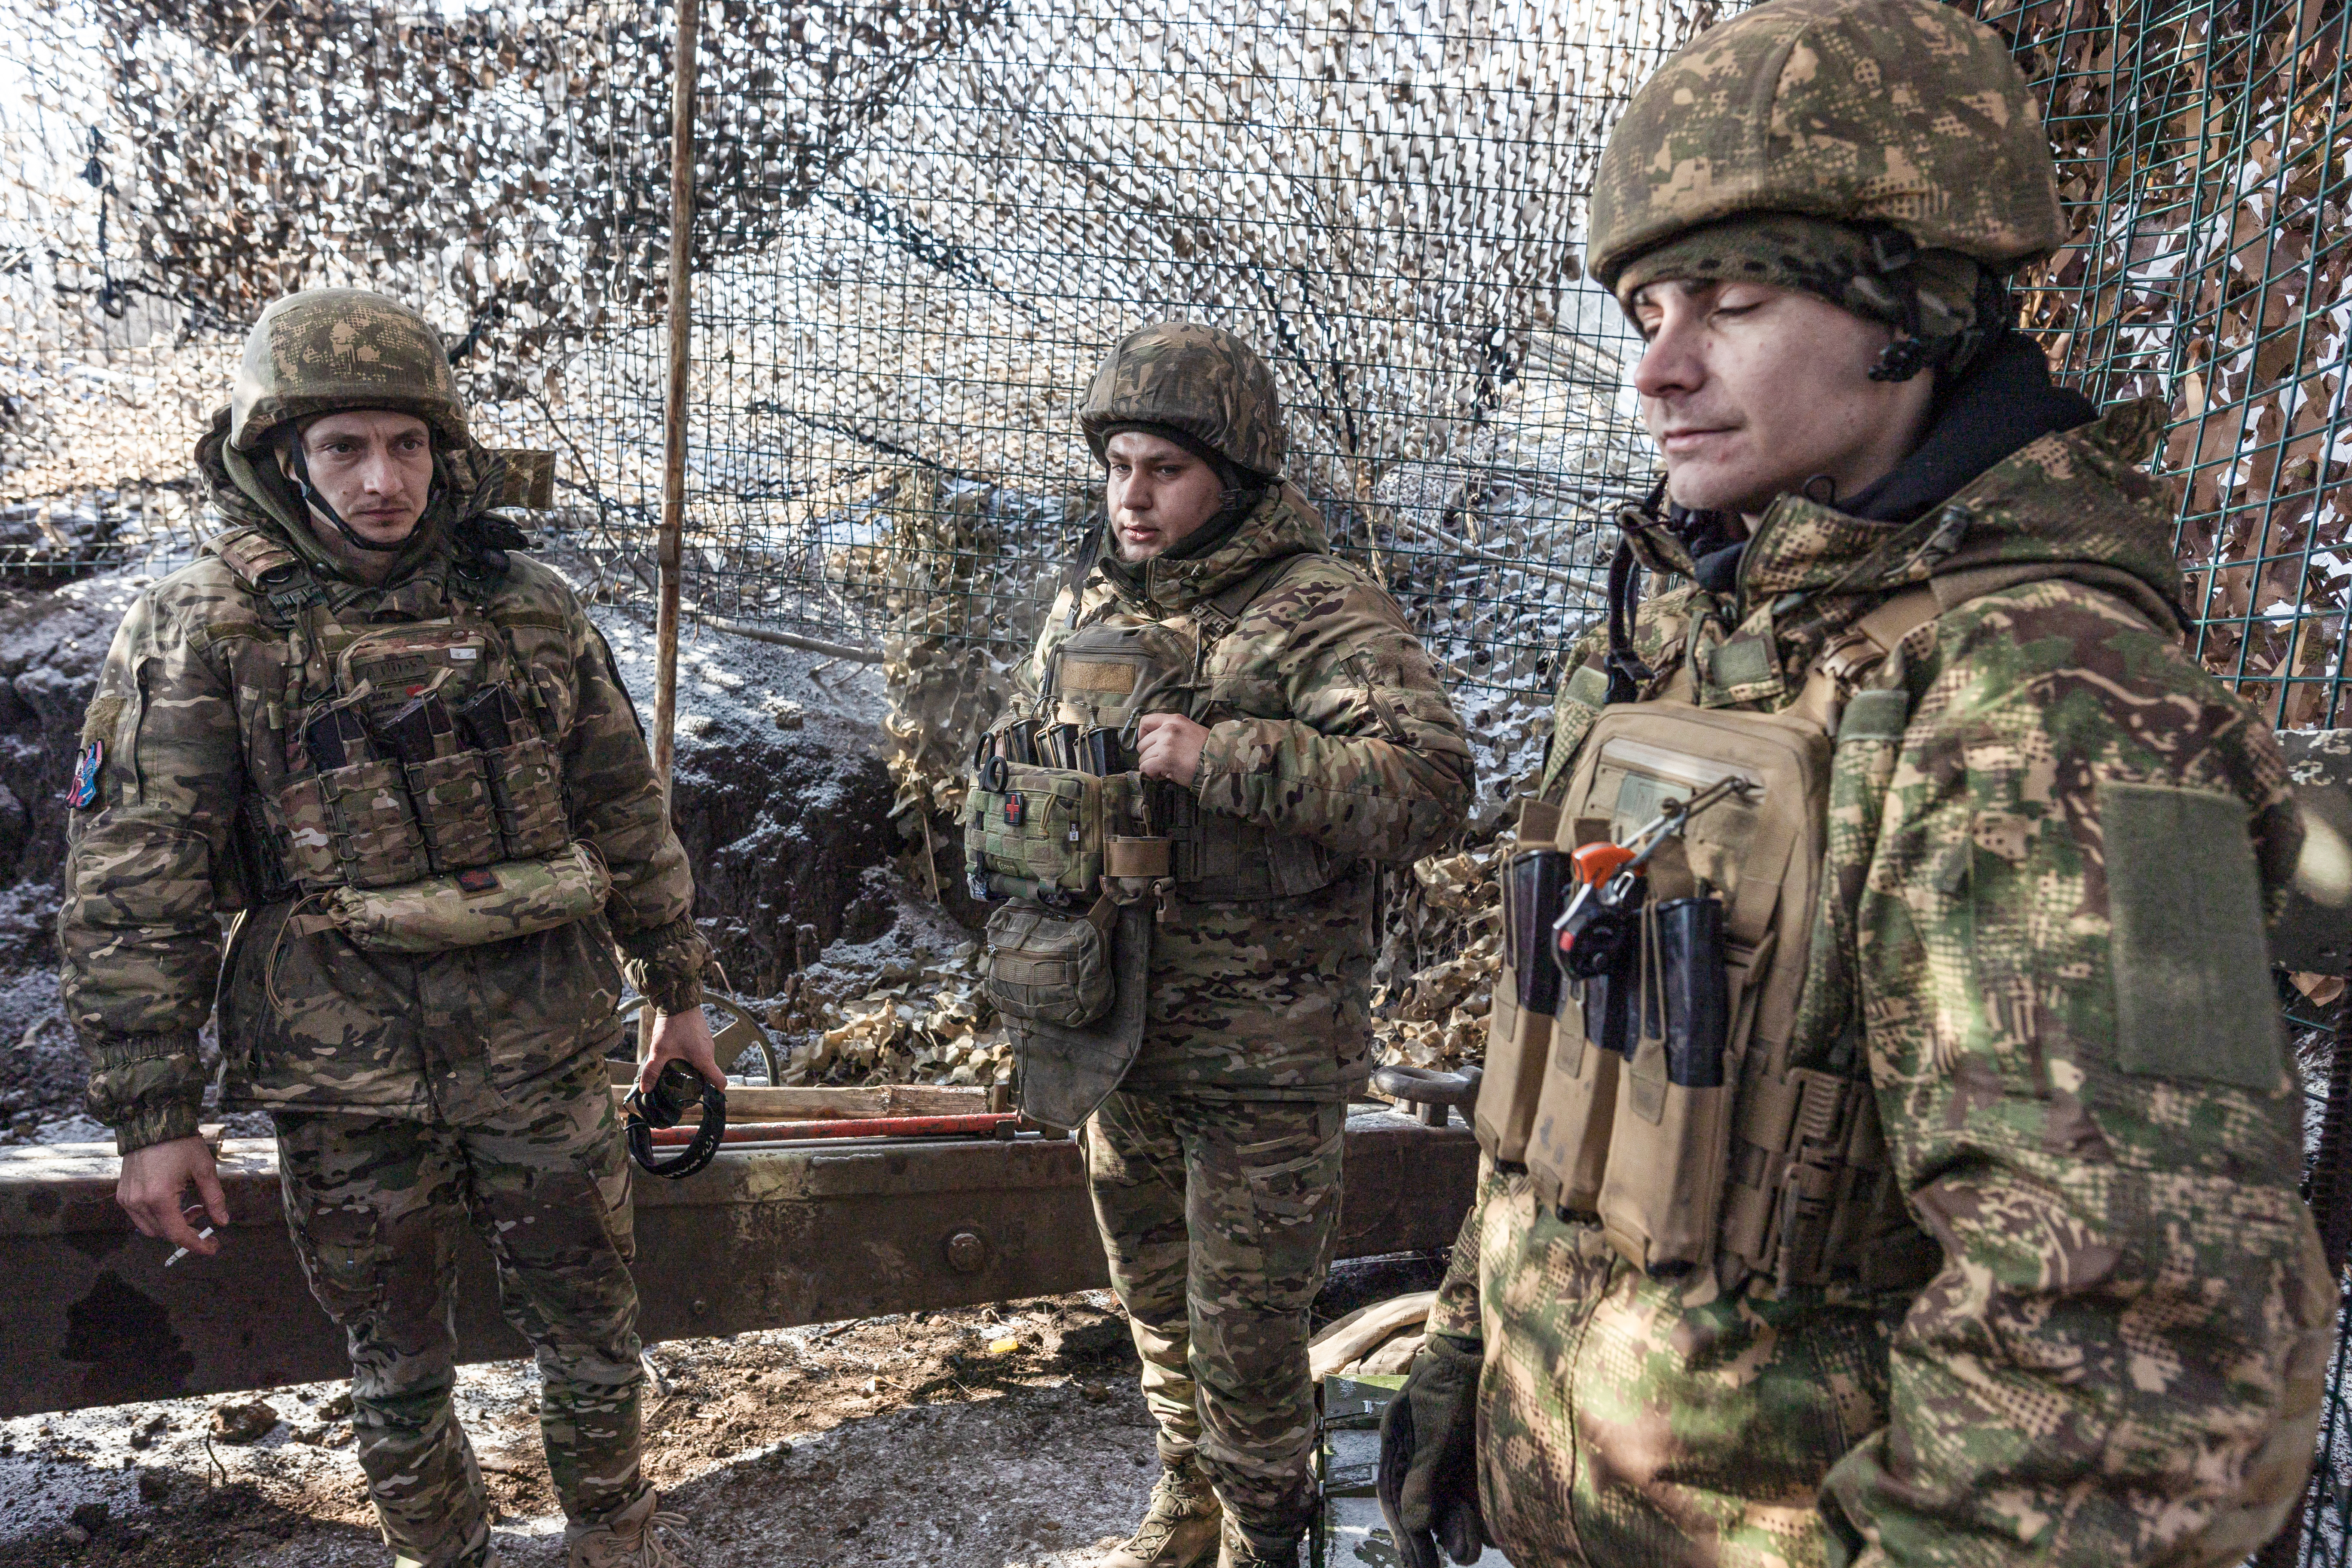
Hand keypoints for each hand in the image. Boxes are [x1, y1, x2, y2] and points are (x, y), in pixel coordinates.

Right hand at [118, 1135, 226, 1257]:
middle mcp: (138, 1202)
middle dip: (186, 1231)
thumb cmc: (180, 1144)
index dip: (196, 1244)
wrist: (152, 1123)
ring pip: (150, 1228)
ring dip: (171, 1224)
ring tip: (190, 1205)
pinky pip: (140, 1217)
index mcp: (159, 1198)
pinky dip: (158, 1216)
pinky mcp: (122, 1194)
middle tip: (203, 1214)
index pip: (178, 1234)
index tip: (213, 1248)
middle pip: (164, 1234)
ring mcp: (127, 1199)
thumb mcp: (204, 1169)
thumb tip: (222, 1222)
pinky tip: (173, 1200)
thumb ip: (214, 1198)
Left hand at [635, 1005, 724, 1097]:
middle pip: (709, 1073)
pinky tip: (678, 1053)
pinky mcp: (703, 1035)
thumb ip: (653, 1071)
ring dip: (694, 1067)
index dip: (716, 1093)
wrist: (679, 1000)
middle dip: (698, 1082)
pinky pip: (701, 1051)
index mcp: (704, 1059)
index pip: (719, 1081)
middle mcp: (709, 1051)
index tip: (709, 1099)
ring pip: (704, 1061)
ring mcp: (707, 1042)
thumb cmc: (673, 1025)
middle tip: (683, 1086)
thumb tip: (645, 1089)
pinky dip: (693, 1056)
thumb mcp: (660, 1050)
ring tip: (677, 1069)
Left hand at [1134, 712, 1209, 786]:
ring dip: (1151, 765)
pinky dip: (1151, 773)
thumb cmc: (1207, 749)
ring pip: (1143, 757)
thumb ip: (1173, 731)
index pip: (1146, 721)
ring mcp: (1165, 745)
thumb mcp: (1191, 729)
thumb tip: (1155, 743)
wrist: (1218, 760)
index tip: (1147, 743)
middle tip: (1159, 761)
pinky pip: (1146, 768)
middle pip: (1142, 743)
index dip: (1142, 734)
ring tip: (1164, 768)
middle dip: (1148, 754)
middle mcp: (1168, 730)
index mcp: (1174, 720)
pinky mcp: (1165, 760)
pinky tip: (1162, 774)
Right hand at [1378, 1334, 1488, 1566]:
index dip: (1408, 1536)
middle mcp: (1423, 1458)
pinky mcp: (1477, 1457)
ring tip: (1475, 1549)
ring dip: (1464, 1528)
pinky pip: (1478, 1493)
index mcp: (1400, 1448)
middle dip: (1442, 1534)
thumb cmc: (1449, 1379)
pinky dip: (1484, 1512)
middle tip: (1462, 1558)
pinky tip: (1498, 1532)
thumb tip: (1412, 1522)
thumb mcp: (1433, 1423)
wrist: (1482, 1345)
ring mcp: (1451, 1458)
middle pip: (1427, 1507)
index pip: (1398, 1500)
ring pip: (1454, 1504)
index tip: (1419, 1565)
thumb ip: (1423, 1472)